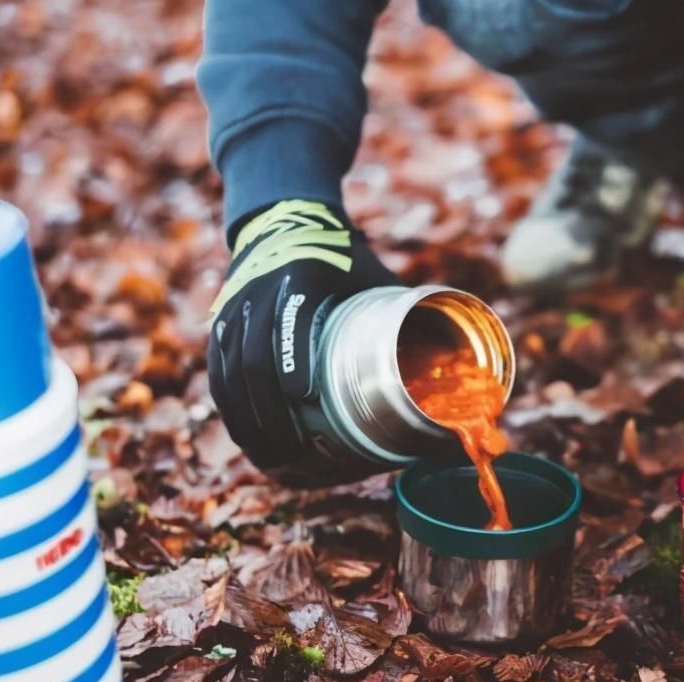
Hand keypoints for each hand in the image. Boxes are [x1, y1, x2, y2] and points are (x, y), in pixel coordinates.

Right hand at [207, 199, 400, 482]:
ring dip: (249, 421)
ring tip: (272, 461)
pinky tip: (251, 443)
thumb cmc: (345, 259)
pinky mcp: (220, 328)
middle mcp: (258, 294)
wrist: (285, 219)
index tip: (303, 393)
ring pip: (230, 373)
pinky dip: (233, 412)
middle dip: (269, 412)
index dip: (291, 355)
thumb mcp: (377, 276)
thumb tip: (464, 369)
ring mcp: (233, 312)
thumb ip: (412, 316)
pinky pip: (219, 375)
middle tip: (293, 453)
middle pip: (252, 358)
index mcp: (301, 276)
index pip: (289, 317)